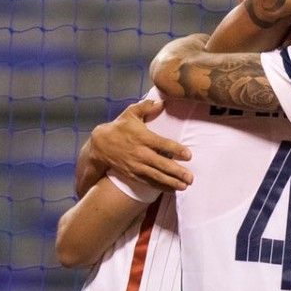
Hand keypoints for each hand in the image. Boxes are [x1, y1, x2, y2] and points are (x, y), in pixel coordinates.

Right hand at [75, 98, 191, 197]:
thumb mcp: (130, 113)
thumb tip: (161, 102)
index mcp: (142, 137)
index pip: (162, 144)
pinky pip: (148, 182)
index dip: (176, 150)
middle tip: (190, 177)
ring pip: (156, 176)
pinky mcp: (133, 174)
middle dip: (177, 171)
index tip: (188, 155)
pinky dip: (161, 187)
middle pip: (161, 164)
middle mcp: (140, 153)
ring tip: (185, 186)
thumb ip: (146, 107)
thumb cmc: (119, 127)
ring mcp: (136, 166)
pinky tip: (172, 189)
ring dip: (171, 182)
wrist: (100, 145)